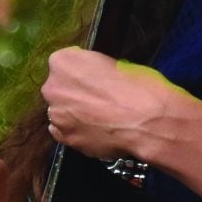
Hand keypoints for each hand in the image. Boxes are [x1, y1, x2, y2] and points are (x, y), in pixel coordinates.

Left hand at [41, 47, 193, 161]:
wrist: (148, 123)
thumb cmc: (138, 86)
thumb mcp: (116, 62)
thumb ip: (95, 69)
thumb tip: (96, 78)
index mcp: (63, 62)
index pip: (65, 63)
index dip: (81, 71)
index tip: (95, 78)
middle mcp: (52, 88)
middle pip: (59, 89)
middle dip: (74, 93)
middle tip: (98, 100)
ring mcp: (56, 116)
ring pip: (60, 112)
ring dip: (74, 113)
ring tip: (99, 119)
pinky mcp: (65, 139)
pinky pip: (63, 132)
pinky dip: (76, 131)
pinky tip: (94, 131)